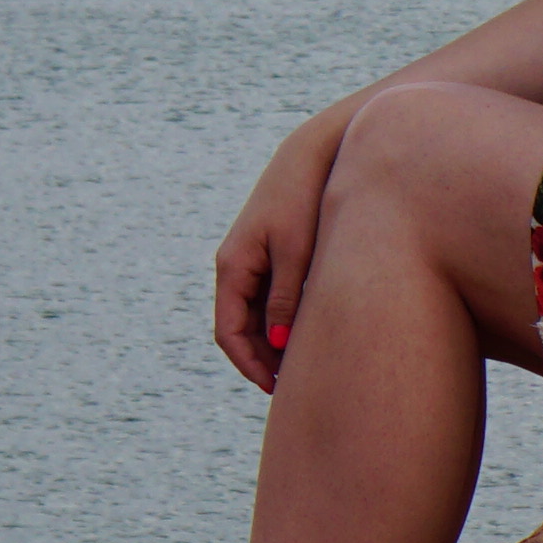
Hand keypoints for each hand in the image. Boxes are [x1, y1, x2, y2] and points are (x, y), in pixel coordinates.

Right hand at [211, 105, 350, 392]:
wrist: (314, 153)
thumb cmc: (305, 200)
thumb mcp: (296, 253)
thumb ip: (286, 300)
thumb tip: (280, 345)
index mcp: (233, 265)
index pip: (228, 332)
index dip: (249, 365)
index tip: (276, 389)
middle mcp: (235, 264)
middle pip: (238, 328)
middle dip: (260, 360)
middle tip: (292, 386)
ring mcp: (251, 258)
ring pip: (253, 315)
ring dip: (271, 342)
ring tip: (303, 365)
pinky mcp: (270, 252)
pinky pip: (267, 297)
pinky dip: (281, 320)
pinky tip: (309, 332)